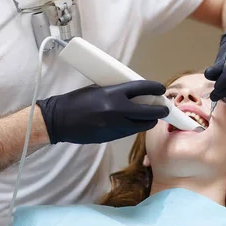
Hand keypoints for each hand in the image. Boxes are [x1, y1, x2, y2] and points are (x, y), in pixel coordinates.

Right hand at [37, 81, 168, 144]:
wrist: (60, 121)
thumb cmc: (76, 101)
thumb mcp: (98, 89)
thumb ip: (116, 91)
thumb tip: (134, 92)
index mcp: (113, 94)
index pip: (142, 88)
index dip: (155, 88)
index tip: (161, 89)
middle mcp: (117, 110)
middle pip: (149, 111)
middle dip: (161, 110)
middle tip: (165, 108)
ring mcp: (116, 125)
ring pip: (142, 125)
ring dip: (150, 120)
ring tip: (152, 116)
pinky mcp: (112, 137)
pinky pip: (130, 131)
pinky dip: (135, 126)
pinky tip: (135, 122)